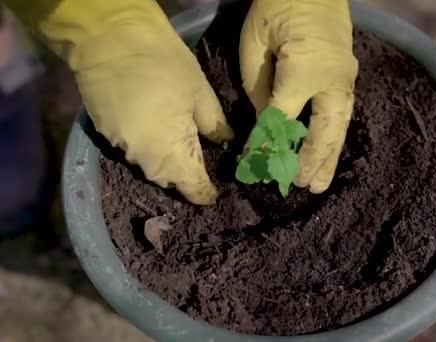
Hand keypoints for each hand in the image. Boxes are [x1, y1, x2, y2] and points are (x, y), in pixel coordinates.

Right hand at [5, 0, 233, 204]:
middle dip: (185, 177)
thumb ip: (215, 125)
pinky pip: (132, 149)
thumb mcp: (201, 93)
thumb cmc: (165, 65)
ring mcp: (120, 146)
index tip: (214, 195)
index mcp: (171, 154)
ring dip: (165, 161)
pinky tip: (155, 129)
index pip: (192, 187)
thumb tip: (226, 142)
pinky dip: (146, 145)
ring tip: (180, 146)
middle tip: (202, 166)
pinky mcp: (104, 133)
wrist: (111, 39)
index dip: (205, 193)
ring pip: (149, 165)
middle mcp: (143, 159)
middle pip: (169, 179)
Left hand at [240, 0, 358, 193]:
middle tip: (304, 186)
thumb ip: (259, 87)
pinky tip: (327, 152)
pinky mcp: (348, 78)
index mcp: (304, 72)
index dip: (266, 144)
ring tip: (321, 182)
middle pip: (323, 132)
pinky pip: (341, 115)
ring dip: (329, 156)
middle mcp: (330, 82)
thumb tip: (263, 120)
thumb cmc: (276, 8)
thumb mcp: (255, 44)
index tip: (253, 165)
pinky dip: (333, 137)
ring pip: (338, 127)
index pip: (281, 119)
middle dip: (312, 161)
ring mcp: (344, 80)